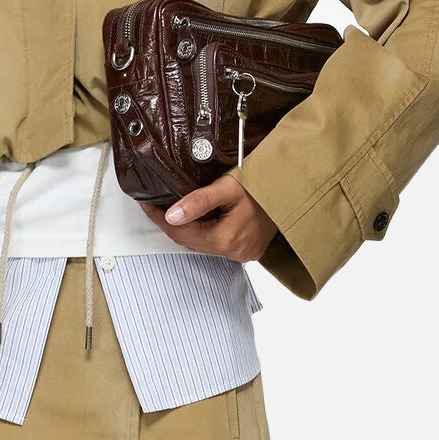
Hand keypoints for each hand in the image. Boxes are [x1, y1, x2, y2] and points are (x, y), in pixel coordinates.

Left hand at [137, 172, 277, 260]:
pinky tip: (197, 219)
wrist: (293, 190)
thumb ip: (198, 202)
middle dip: (170, 224)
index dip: (159, 218)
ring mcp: (241, 254)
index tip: (145, 203)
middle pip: (190, 241)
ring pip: (202, 245)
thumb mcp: (228, 187)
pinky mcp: (247, 251)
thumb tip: (170, 215)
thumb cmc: (264, 185)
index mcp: (226, 239)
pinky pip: (216, 245)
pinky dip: (203, 233)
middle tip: (155, 204)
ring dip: (186, 229)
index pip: (180, 232)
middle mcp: (234, 251)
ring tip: (171, 209)